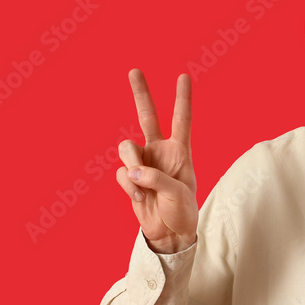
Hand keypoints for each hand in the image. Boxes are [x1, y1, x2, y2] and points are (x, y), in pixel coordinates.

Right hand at [116, 69, 197, 254]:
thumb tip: (131, 170)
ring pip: (126, 147)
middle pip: (148, 116)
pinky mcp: (129, 177)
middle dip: (141, 94)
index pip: (182, 120)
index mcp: (180, 152)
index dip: (182, 99)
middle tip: (134, 71)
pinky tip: (140, 199)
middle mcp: (160, 151)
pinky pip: (121, 173)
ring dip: (131, 163)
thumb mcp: (178, 195)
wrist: (169, 234)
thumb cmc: (182, 211)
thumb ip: (156, 179)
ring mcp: (142, 163)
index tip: (183, 76)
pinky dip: (128, 187)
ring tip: (142, 185)